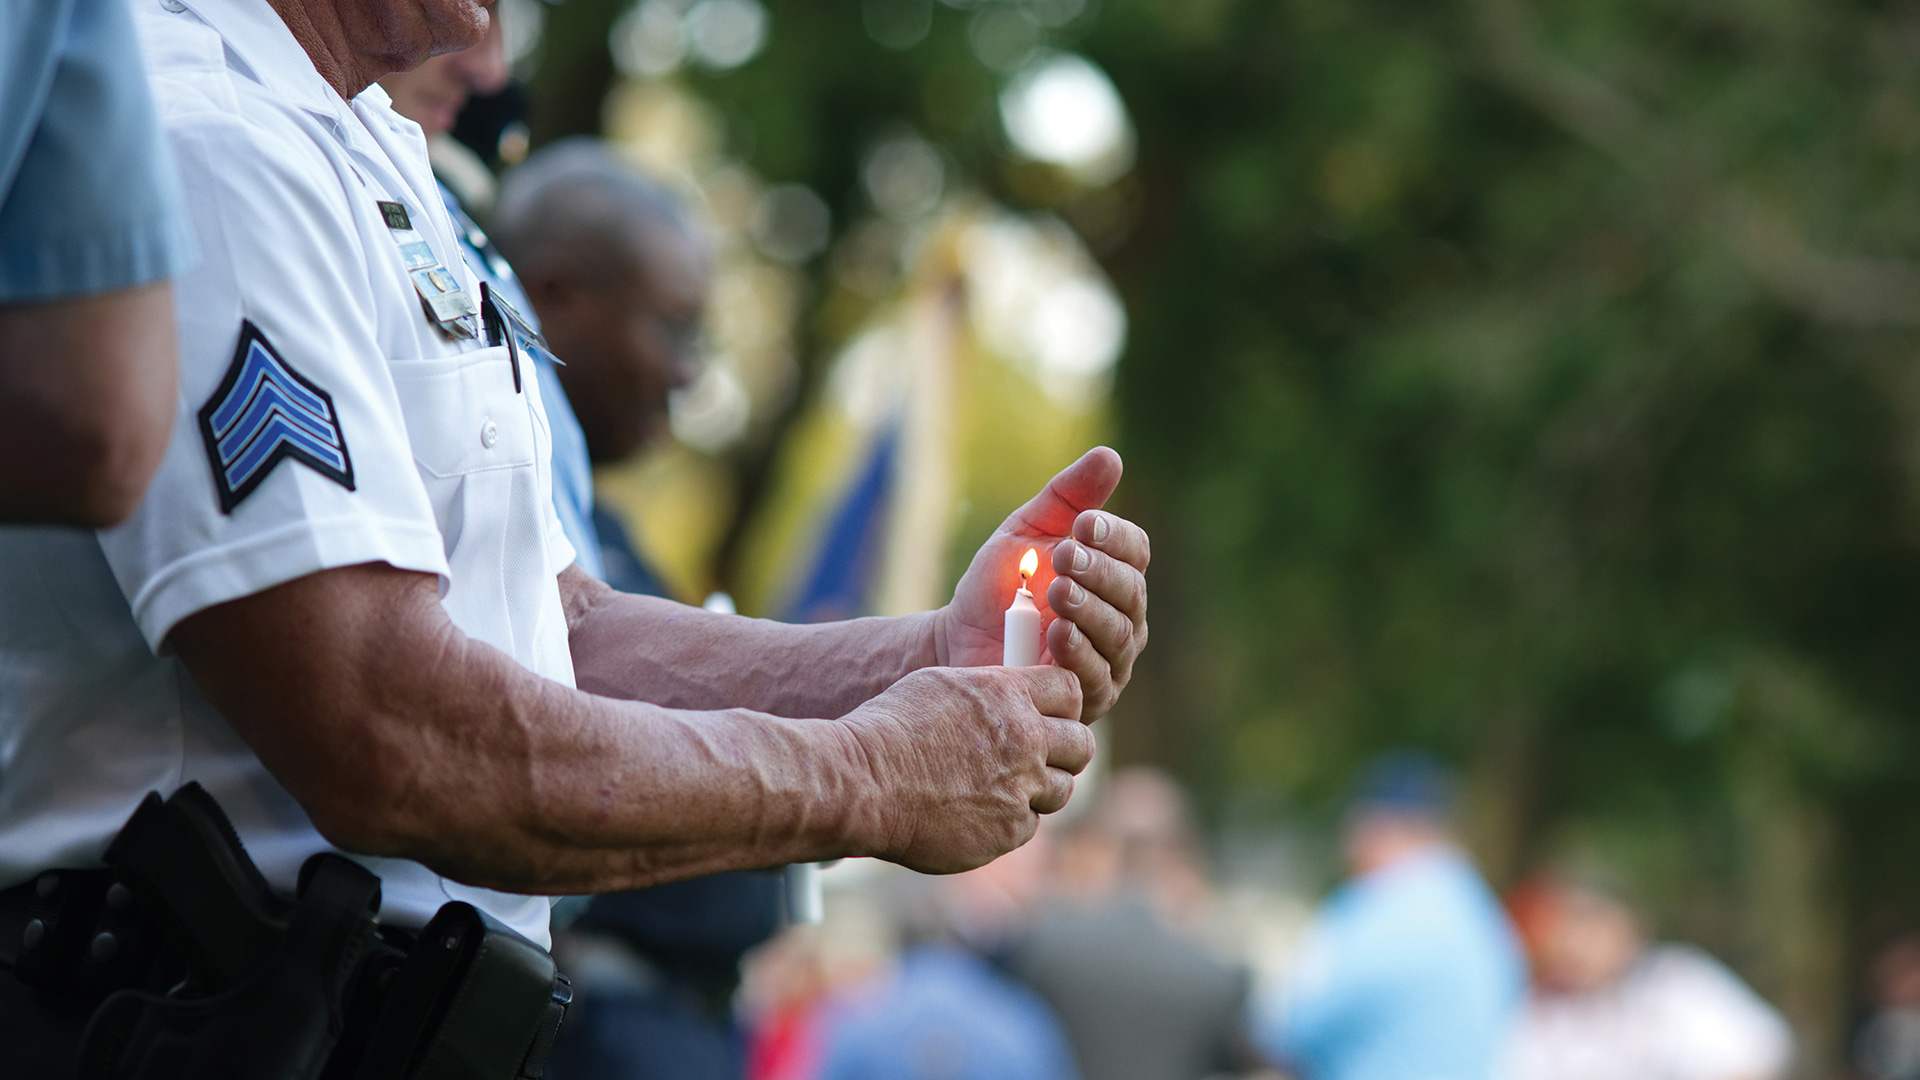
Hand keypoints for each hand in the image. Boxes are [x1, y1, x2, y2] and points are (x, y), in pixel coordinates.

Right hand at [841, 665, 1089, 873]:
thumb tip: (1011, 696)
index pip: (1070, 691)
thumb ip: (988, 692)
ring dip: (1041, 787)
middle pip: (1081, 743)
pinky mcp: (1008, 830)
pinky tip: (977, 812)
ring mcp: (1021, 789)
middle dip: (1066, 748)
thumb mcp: (941, 687)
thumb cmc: (890, 729)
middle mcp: (1025, 739)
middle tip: (1042, 755)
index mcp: (1008, 694)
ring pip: (1062, 788)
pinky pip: (1029, 824)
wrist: (864, 784)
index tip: (1049, 713)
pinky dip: (1010, 819)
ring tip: (1005, 787)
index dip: (1062, 703)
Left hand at [940, 446, 1149, 720]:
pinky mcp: (1087, 698)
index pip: (1134, 551)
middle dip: (1099, 572)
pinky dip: (1079, 653)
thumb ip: (1067, 498)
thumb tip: (1110, 457)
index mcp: (1113, 575)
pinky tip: (1058, 633)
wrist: (956, 641)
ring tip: (1060, 591)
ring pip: (1117, 635)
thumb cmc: (998, 586)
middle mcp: (1122, 619)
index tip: (1083, 524)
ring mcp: (1109, 661)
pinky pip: (1095, 676)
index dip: (1114, 536)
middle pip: (1130, 592)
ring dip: (1090, 610)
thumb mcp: (1027, 531)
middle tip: (1065, 555)